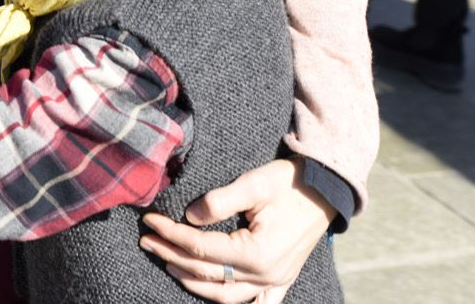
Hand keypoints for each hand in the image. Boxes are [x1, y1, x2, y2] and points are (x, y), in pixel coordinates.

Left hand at [140, 159, 333, 302]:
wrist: (326, 188)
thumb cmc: (289, 182)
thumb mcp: (253, 183)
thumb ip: (219, 201)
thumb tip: (189, 216)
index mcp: (257, 252)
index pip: (200, 246)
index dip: (171, 233)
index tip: (149, 221)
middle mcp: (266, 274)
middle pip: (207, 272)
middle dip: (172, 254)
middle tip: (148, 239)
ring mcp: (275, 281)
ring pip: (226, 295)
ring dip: (193, 281)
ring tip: (168, 263)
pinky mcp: (282, 279)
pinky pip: (258, 303)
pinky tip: (215, 299)